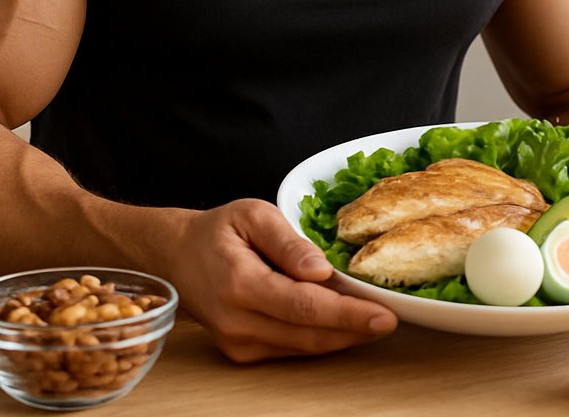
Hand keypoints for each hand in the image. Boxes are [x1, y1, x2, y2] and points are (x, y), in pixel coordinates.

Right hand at [165, 199, 396, 362]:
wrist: (175, 257)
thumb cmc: (217, 231)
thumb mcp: (252, 214)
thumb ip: (288, 242)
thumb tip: (322, 270)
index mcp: (241, 284)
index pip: (306, 307)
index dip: (349, 315)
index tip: (385, 315)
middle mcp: (239, 322)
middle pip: (310, 335)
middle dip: (356, 330)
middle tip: (392, 319)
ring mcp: (239, 343)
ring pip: (305, 348)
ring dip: (343, 337)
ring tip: (375, 320)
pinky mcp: (243, 353)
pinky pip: (293, 349)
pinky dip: (322, 338)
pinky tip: (344, 323)